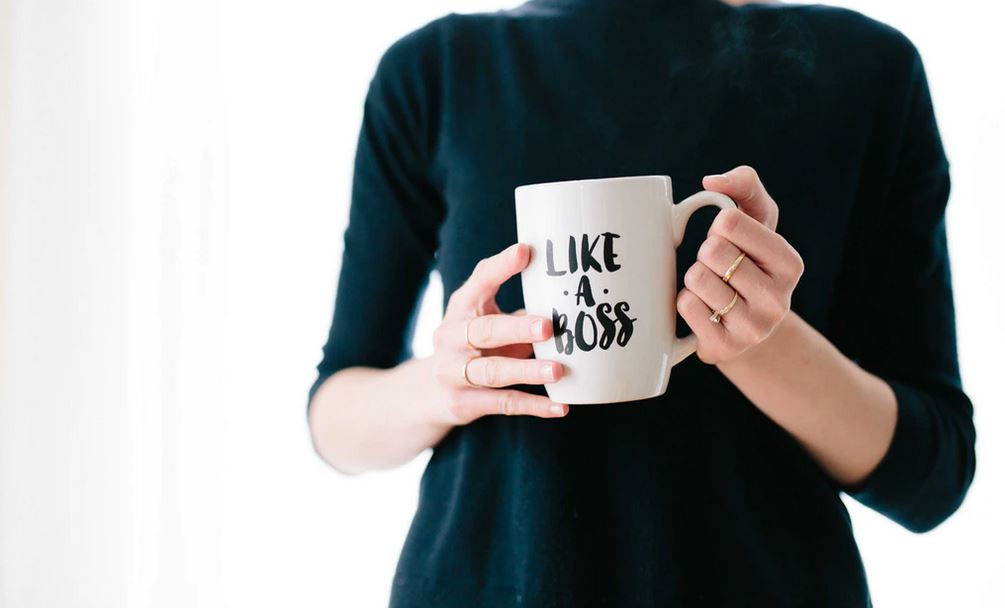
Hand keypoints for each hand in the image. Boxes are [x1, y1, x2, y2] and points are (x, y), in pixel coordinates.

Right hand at [428, 243, 568, 423]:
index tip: (526, 252)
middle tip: (548, 327)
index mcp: (461, 307)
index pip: (479, 282)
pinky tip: (561, 406)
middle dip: (517, 328)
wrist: (429, 393)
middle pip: (484, 331)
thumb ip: (520, 310)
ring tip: (558, 371)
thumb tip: (571, 299)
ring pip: (493, 372)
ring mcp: (452, 372)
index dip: (501, 267)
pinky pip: (503, 404)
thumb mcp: (487, 320)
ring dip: (527, 371)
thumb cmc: (475, 346)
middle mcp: (450, 337)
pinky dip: (533, 406)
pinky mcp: (462, 403)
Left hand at [676, 166, 803, 363]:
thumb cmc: (748, 263)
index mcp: (789, 263)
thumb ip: (744, 185)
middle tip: (719, 268)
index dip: (719, 226)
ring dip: (694, 279)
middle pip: (711, 251)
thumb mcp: (756, 221)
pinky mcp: (725, 348)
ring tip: (712, 289)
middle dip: (706, 254)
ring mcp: (753, 328)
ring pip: (696, 279)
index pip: (729, 223)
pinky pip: (686, 306)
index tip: (729, 239)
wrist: (745, 328)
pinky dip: (685, 302)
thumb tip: (712, 181)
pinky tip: (704, 310)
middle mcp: (778, 299)